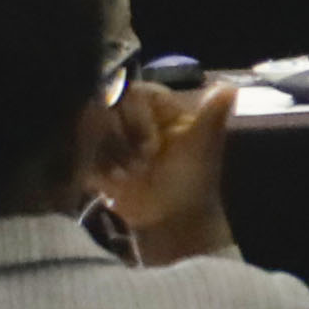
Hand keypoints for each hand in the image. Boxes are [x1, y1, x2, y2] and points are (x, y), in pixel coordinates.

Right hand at [90, 75, 240, 264]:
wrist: (173, 221)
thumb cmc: (193, 181)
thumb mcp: (203, 145)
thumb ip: (211, 115)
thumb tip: (229, 87)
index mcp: (157, 108)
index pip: (134, 91)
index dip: (136, 114)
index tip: (151, 142)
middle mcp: (129, 118)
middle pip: (106, 107)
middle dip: (122, 137)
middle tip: (143, 164)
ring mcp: (107, 138)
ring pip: (89, 129)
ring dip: (110, 156)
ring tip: (132, 177)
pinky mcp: (91, 160)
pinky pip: (79, 152)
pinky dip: (97, 170)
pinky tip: (114, 185)